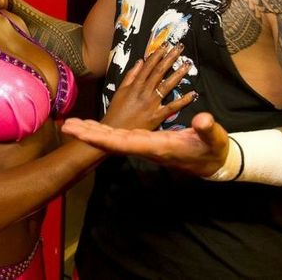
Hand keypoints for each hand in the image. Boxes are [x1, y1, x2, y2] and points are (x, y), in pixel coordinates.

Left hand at [62, 112, 229, 176]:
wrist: (214, 162)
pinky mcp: (146, 141)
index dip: (104, 139)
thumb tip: (202, 118)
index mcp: (158, 146)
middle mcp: (146, 147)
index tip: (85, 134)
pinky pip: (122, 137)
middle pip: (112, 142)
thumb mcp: (213, 138)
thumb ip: (207, 129)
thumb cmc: (213, 149)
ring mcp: (145, 145)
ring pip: (114, 140)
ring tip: (74, 125)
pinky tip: (97, 126)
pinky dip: (107, 131)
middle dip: (90, 135)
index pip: (126, 143)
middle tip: (67, 126)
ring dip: (93, 133)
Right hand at [101, 43, 195, 130]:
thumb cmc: (117, 111)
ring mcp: (151, 104)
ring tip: (188, 64)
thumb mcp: (120, 91)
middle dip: (170, 59)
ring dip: (178, 74)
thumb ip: (130, 76)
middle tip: (180, 48)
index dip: (158, 54)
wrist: (115, 132)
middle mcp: (144, 92)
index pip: (149, 66)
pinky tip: (193, 93)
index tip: (166, 44)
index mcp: (135, 85)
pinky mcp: (157, 117)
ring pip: (166, 86)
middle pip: (159, 72)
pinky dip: (183, 100)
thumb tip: (141, 61)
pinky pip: (172, 107)